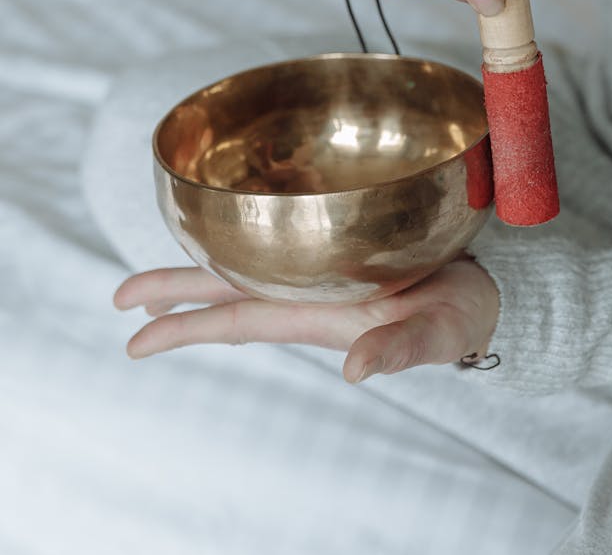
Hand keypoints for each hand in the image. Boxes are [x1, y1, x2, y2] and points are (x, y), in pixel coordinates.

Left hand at [113, 255, 499, 383]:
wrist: (488, 291)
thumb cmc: (461, 313)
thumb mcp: (433, 335)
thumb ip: (397, 352)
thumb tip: (353, 371)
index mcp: (319, 313)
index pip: (236, 320)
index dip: (184, 326)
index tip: (134, 336)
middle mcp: (308, 294)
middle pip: (225, 293)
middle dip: (172, 294)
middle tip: (119, 300)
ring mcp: (321, 274)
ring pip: (243, 272)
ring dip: (198, 275)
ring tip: (157, 283)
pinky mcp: (341, 250)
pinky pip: (278, 251)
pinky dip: (244, 248)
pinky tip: (232, 243)